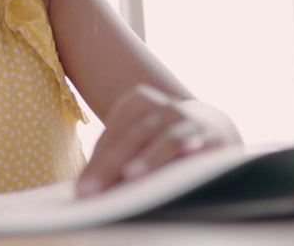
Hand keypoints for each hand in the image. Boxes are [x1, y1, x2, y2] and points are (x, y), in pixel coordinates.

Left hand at [76, 83, 240, 196]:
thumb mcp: (137, 143)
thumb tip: (83, 191)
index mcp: (137, 102)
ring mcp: (187, 119)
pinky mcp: (211, 136)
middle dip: (110, 167)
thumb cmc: (159, 141)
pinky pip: (201, 142)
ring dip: (149, 158)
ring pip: (164, 140)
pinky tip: (192, 151)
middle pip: (131, 138)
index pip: (112, 136)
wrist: (210, 127)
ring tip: (132, 175)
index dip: (96, 164)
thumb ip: (112, 160)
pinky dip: (195, 145)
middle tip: (92, 193)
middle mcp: (162, 107)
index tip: (82, 192)